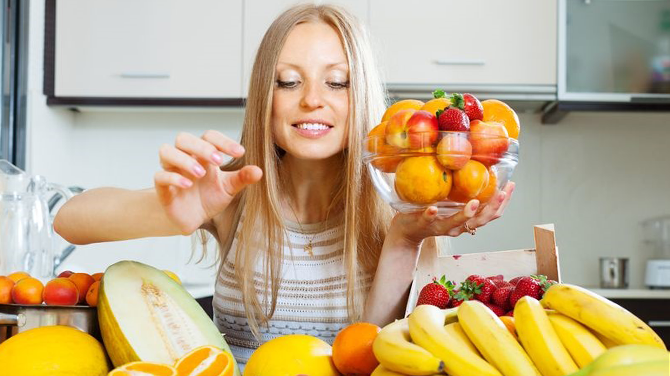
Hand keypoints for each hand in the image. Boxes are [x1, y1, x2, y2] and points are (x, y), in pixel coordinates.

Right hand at [154, 130, 262, 233]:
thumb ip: (242, 178)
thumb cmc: (209, 198)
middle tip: (219, 161)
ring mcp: (172, 171)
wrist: (192, 219)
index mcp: (203, 155)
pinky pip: (160, 176)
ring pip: (166, 151)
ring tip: (200, 173)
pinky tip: (187, 185)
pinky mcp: (163, 189)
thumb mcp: (229, 188)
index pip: (209, 136)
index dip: (223, 141)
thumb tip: (259, 171)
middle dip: (202, 147)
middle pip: (184, 138)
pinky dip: (173, 177)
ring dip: (184, 159)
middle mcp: (185, 159)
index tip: (240, 152)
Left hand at [390, 182, 514, 245]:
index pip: (491, 214)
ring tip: (474, 202)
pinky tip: (434, 208)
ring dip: (466, 213)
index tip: (511, 185)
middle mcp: (457, 227)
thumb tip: (477, 170)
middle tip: (502, 192)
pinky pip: (428, 220)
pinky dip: (432, 215)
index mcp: (466, 222)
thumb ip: (463, 194)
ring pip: (457, 223)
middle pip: (480, 220)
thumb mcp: (451, 204)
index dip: (503, 202)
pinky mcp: (423, 224)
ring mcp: (440, 226)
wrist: (407, 231)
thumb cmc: (432, 214)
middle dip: (493, 207)